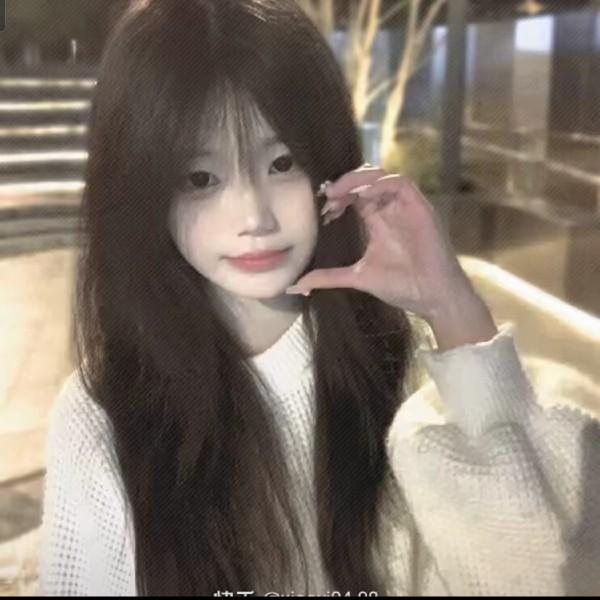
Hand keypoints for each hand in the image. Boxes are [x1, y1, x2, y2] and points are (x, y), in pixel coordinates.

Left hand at [286, 164, 478, 322]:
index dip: (338, 196)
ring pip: (382, 176)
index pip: (355, 196)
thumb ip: (328, 277)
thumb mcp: (357, 278)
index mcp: (378, 222)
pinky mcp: (420, 208)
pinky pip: (400, 184)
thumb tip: (296, 286)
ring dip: (358, 179)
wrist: (432, 297)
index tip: (323, 210)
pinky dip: (380, 184)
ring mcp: (406, 207)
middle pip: (366, 181)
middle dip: (344, 184)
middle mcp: (391, 210)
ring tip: (339, 192)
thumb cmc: (402, 287)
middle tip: (327, 195)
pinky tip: (363, 194)